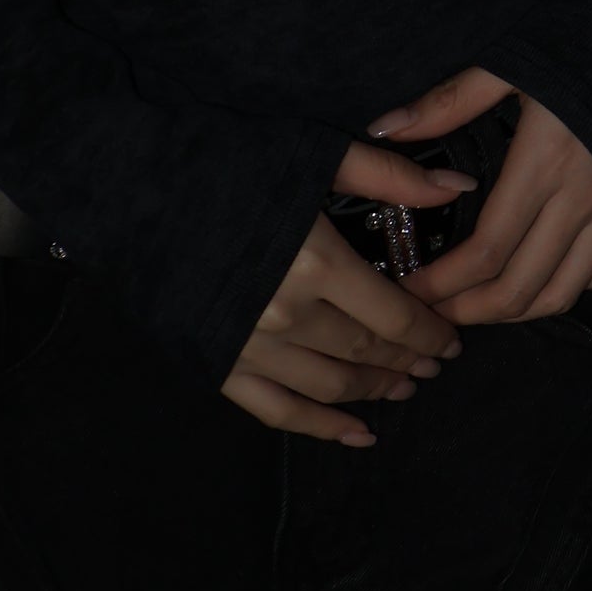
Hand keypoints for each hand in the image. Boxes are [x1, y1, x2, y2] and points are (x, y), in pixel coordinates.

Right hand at [220, 142, 471, 445]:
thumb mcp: (314, 154)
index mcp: (316, 263)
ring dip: (371, 391)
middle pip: (365, 352)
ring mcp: (251, 349)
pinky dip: (320, 428)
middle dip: (406, 361)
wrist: (135, 191)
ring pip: (329, 385)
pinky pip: (278, 411)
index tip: (452, 339)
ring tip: (402, 389)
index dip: (429, 332)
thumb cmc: (228, 161)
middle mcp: (287, 316)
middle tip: (433, 366)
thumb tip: (456, 189)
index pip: (393, 314)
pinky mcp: (219, 367)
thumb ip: (389, 176)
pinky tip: (355, 436)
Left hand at [369, 68, 591, 323]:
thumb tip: (384, 128)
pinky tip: (536, 281)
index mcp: (542, 166)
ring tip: (478, 308)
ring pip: (561, 294)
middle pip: (520, 288)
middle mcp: (579, 201)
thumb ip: (447, 102)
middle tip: (435, 315)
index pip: (486, 251)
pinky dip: (563, 291)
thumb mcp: (509, 63)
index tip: (411, 291)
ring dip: (515, 314)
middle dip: (470, 312)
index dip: (443, 284)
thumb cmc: (579, 46)